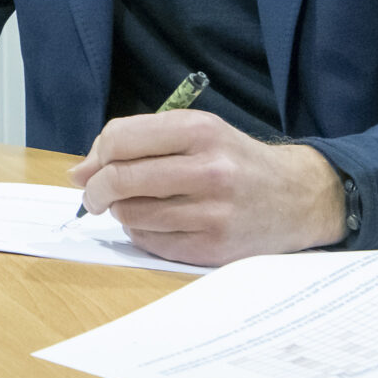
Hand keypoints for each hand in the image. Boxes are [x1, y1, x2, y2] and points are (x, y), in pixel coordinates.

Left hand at [68, 110, 346, 264]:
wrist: (299, 197)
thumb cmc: (235, 160)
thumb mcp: (196, 132)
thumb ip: (137, 142)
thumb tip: (78, 172)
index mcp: (201, 130)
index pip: (121, 139)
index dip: (95, 156)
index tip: (91, 168)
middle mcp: (209, 169)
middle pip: (121, 179)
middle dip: (96, 190)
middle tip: (96, 196)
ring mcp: (214, 212)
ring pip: (132, 215)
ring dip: (121, 212)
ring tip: (134, 206)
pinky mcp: (215, 247)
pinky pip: (152, 242)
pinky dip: (141, 234)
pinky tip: (156, 224)